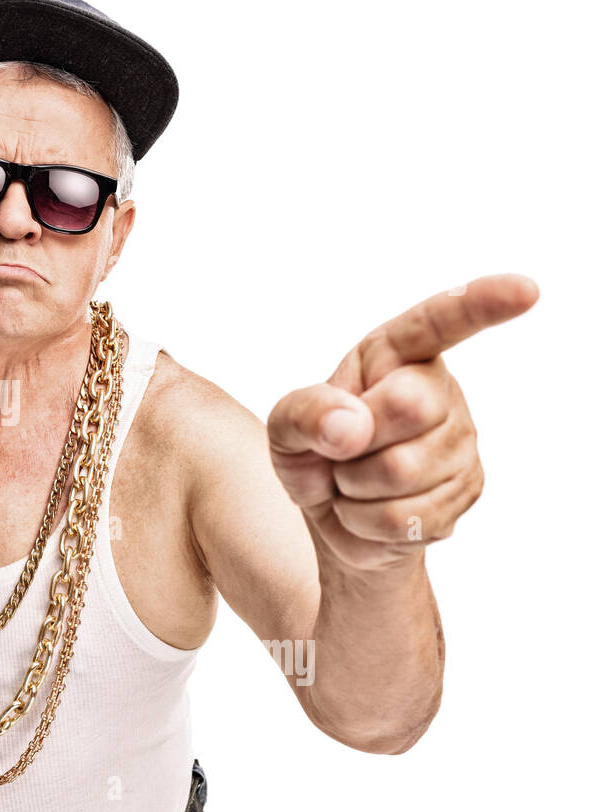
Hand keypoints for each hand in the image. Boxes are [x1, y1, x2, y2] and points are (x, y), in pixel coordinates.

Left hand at [267, 273, 539, 571]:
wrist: (334, 514)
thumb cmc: (315, 452)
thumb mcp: (285, 426)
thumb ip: (305, 413)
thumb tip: (352, 425)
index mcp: (397, 354)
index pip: (442, 321)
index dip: (483, 303)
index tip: (525, 289)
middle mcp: (439, 390)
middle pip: (408, 407)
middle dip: (353, 441)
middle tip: (341, 450)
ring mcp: (460, 441)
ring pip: (402, 472)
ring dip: (354, 488)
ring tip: (355, 480)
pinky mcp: (467, 491)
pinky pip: (404, 517)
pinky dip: (366, 521)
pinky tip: (371, 508)